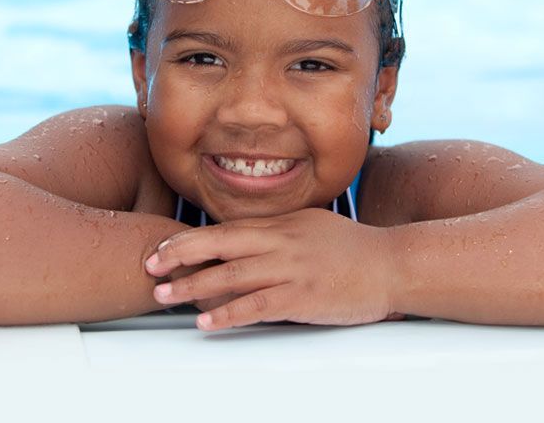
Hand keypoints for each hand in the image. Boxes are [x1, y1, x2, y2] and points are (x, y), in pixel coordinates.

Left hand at [142, 208, 401, 330]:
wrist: (394, 263)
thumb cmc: (355, 250)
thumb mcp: (311, 228)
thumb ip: (277, 234)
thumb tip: (242, 242)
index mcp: (282, 224)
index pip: (225, 228)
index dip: (189, 238)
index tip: (160, 247)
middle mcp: (282, 241)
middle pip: (219, 244)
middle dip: (179, 254)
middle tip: (149, 265)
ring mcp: (292, 267)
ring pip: (232, 274)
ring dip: (194, 286)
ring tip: (166, 295)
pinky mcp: (304, 295)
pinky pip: (258, 305)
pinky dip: (228, 312)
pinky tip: (206, 321)